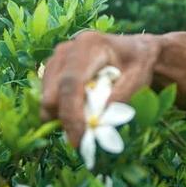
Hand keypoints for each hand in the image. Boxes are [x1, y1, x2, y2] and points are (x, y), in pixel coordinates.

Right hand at [41, 31, 159, 146]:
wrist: (135, 50)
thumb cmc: (138, 64)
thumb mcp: (138, 79)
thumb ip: (121, 96)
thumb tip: (98, 118)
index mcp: (90, 46)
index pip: (71, 82)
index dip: (71, 112)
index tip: (77, 138)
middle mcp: (67, 49)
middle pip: (54, 90)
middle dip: (62, 119)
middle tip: (78, 141)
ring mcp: (57, 58)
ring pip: (47, 94)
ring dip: (60, 115)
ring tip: (83, 126)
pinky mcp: (54, 68)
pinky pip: (49, 94)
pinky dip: (61, 109)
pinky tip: (80, 114)